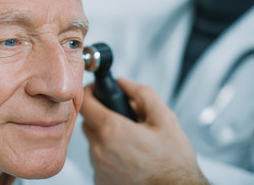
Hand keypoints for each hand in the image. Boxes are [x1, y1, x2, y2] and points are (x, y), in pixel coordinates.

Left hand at [80, 78, 208, 184]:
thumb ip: (143, 95)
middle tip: (123, 119)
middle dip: (102, 115)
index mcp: (112, 130)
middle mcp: (100, 149)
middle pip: (88, 122)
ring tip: (130, 142)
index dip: (90, 93)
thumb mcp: (165, 120)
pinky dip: (108, 154)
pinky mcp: (100, 180)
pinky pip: (98, 159)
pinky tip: (127, 157)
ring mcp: (98, 166)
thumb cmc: (174, 163)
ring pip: (94, 141)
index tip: (96, 91)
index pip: (85, 103)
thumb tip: (124, 83)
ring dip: (106, 136)